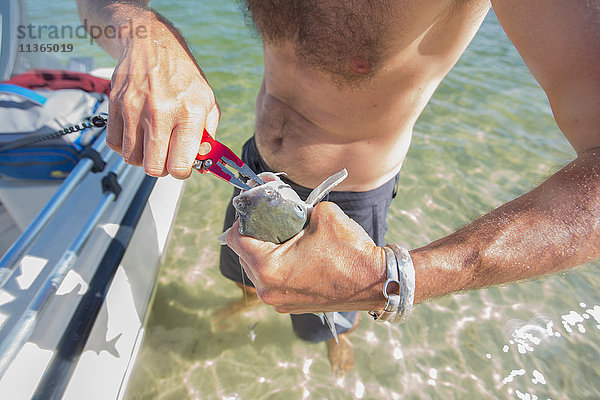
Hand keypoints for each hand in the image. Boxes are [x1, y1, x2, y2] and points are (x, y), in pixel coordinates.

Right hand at [108, 13, 219, 177]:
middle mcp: (160, 113)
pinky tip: (136, 135)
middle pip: (153, 167)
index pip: (180, 165)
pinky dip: (125, 146)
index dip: (182, 171)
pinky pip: (114, 144)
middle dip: (162, 167)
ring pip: (132, 158)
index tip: (182, 165)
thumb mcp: (207, 102)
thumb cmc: (182, 75)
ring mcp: (134, 109)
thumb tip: (202, 163)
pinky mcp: (115, 105)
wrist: (151, 44)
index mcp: (188, 113)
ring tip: (152, 142)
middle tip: (166, 155)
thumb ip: (208, 135)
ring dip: (143, 157)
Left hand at [225, 202, 386, 312]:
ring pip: (258, 268)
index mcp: (269, 269)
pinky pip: (274, 280)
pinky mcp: (292, 305)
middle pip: (244, 254)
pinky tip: (296, 251)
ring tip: (285, 233)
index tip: (257, 206)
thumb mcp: (322, 213)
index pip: (237, 238)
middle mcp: (268, 290)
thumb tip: (280, 197)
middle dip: (255, 232)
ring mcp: (279, 302)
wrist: (378, 280)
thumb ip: (295, 205)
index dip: (245, 217)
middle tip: (271, 216)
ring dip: (266, 249)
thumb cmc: (351, 249)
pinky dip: (279, 264)